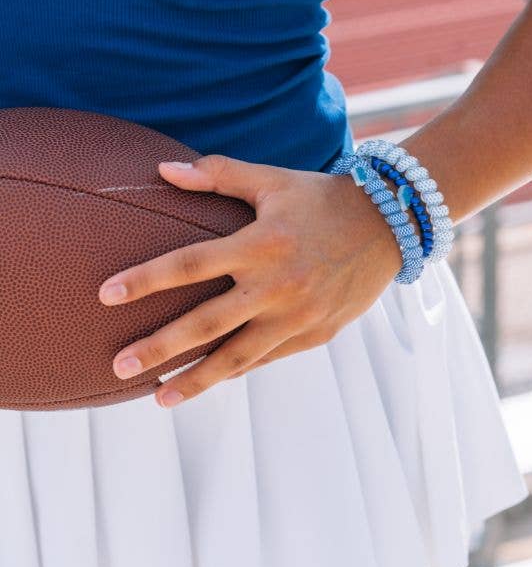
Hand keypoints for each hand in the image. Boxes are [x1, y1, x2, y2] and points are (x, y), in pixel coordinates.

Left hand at [98, 153, 403, 407]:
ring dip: (194, 379)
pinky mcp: (316, 335)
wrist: (390, 224)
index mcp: (262, 242)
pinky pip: (267, 359)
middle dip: (159, 347)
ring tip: (157, 396)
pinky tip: (207, 381)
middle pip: (206, 323)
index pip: (191, 263)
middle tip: (117, 365)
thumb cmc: (321, 197)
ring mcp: (298, 316)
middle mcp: (278, 284)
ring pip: (237, 357)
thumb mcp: (272, 180)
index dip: (146, 278)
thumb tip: (163, 170)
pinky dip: (235, 371)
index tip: (105, 294)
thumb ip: (218, 175)